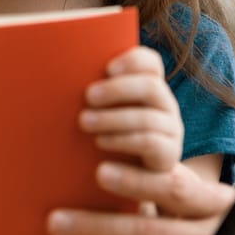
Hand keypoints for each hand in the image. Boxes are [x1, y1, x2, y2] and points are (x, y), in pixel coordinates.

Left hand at [44, 157, 234, 234]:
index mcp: (217, 205)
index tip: (99, 172)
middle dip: (97, 228)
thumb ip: (165, 180)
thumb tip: (106, 157)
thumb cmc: (203, 220)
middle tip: (54, 223)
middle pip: (150, 234)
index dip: (139, 181)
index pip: (176, 190)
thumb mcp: (199, 198)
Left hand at [79, 45, 183, 172]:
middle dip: (117, 89)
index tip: (107, 69)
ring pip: (148, 118)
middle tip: (88, 96)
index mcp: (149, 88)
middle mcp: (165, 105)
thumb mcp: (104, 112)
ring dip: (113, 119)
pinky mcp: (169, 155)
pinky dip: (123, 143)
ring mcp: (171, 129)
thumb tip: (62, 75)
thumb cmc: (108, 135)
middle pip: (151, 86)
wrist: (132, 175)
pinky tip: (100, 146)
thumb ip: (95, 95)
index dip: (132, 60)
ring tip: (84, 122)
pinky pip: (150, 144)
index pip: (151, 63)